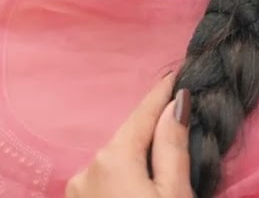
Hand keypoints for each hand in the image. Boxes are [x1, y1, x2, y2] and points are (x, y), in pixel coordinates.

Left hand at [66, 72, 193, 197]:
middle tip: (181, 121)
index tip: (178, 72)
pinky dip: (123, 177)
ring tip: (162, 168)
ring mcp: (77, 188)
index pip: (143, 114)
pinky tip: (138, 187)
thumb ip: (172, 148)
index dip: (162, 92)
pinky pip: (105, 179)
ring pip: (117, 161)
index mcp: (113, 159)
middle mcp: (87, 167)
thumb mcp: (174, 193)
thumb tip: (174, 104)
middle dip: (152, 129)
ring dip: (137, 157)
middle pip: (129, 139)